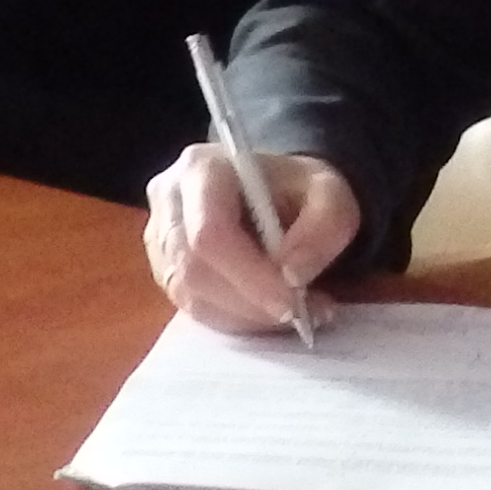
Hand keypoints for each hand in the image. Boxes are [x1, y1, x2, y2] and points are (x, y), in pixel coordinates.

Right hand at [145, 143, 360, 328]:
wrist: (276, 192)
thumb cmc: (298, 188)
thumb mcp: (331, 193)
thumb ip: (325, 227)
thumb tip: (292, 276)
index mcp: (202, 168)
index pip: (209, 233)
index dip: (249, 276)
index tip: (293, 303)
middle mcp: (169, 200)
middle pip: (194, 270)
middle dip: (250, 303)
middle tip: (301, 315)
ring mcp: (159, 238)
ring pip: (191, 296)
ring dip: (246, 316)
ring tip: (295, 312)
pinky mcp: (165, 268)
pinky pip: (193, 309)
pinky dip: (236, 320)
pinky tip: (268, 311)